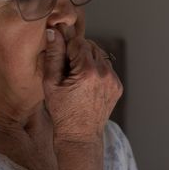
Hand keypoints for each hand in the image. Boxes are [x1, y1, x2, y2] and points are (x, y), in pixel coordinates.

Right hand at [43, 26, 122, 143]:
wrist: (80, 137)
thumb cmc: (62, 113)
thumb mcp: (51, 83)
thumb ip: (53, 55)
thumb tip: (54, 32)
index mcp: (88, 72)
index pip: (78, 41)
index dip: (67, 46)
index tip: (60, 58)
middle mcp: (105, 74)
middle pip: (91, 46)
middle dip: (78, 52)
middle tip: (67, 69)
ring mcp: (114, 81)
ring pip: (100, 56)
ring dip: (88, 60)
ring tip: (76, 78)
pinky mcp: (117, 87)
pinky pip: (106, 69)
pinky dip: (96, 71)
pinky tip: (86, 85)